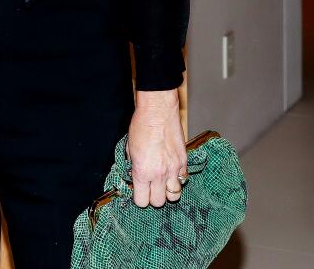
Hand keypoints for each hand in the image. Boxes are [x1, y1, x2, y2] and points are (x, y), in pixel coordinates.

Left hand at [127, 89, 187, 207]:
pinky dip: (177, 179)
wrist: (158, 111)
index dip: (139, 198)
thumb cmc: (140, 126)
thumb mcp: (129, 148)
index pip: (142, 201)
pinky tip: (171, 171)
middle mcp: (159, 175)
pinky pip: (183, 180)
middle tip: (150, 187)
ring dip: (167, 191)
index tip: (138, 191)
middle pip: (159, 202)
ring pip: (174, 195)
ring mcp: (174, 169)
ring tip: (162, 182)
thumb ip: (132, 165)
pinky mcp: (184, 162)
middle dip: (153, 197)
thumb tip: (133, 175)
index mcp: (142, 172)